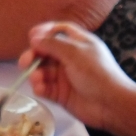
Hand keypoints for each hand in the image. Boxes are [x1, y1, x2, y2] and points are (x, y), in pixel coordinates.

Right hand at [20, 21, 135, 130]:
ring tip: (36, 79)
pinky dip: (40, 87)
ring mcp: (66, 76)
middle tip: (24, 62)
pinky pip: (46, 88)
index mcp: (79, 43)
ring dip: (36, 73)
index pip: (59, 31)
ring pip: (43, 70)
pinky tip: (40, 89)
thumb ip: (53, 44)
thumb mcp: (75, 53)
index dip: (45, 31)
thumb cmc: (96, 72)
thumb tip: (34, 39)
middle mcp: (71, 58)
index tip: (31, 36)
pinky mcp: (61, 94)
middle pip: (47, 51)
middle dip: (34, 55)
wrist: (111, 104)